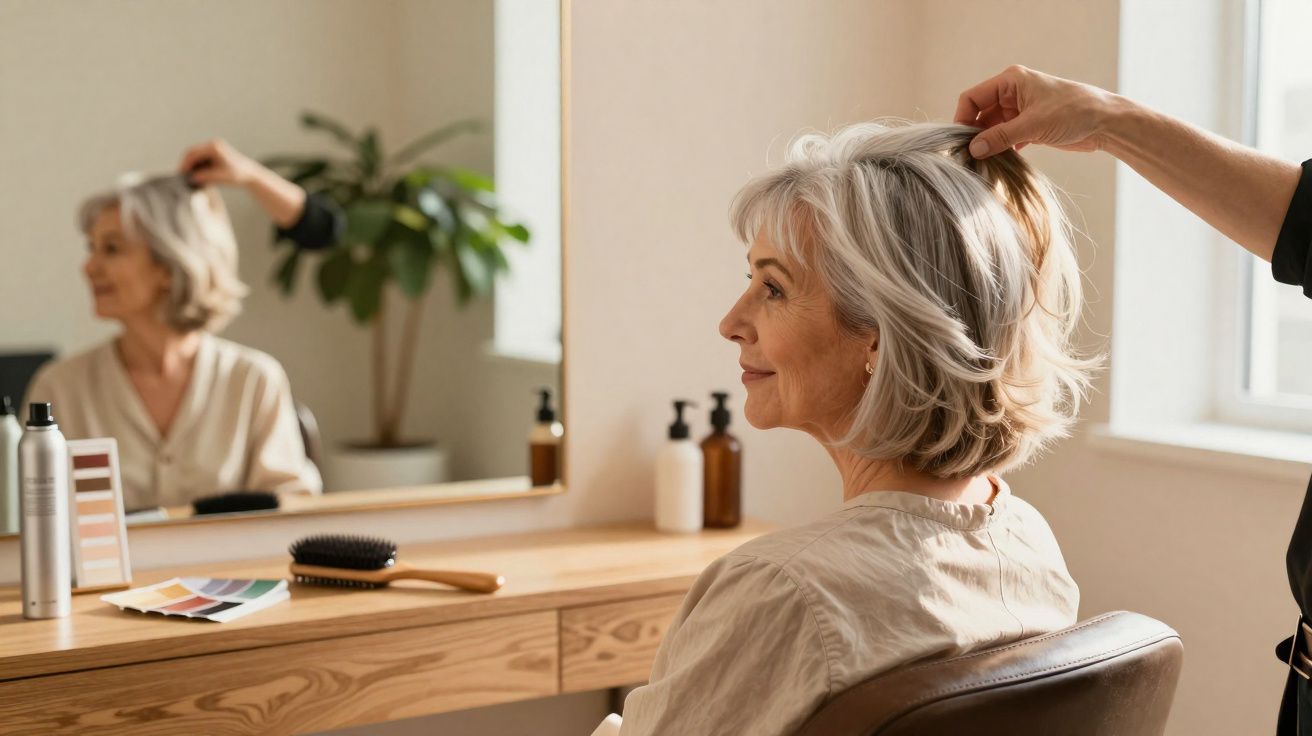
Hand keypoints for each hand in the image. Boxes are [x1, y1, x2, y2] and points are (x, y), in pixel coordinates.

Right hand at [178, 139, 261, 186]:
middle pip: (192, 152)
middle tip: (181, 175)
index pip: (194, 153)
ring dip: (191, 165)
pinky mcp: (213, 152)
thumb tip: (192, 178)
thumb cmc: (238, 175)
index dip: (186, 164)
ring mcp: (213, 147)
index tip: (181, 174)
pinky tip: (195, 174)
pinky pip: (200, 158)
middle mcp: (212, 144)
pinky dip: (196, 166)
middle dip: (186, 164)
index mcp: (214, 147)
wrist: (250, 174)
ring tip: (188, 176)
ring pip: (195, 155)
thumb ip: (206, 177)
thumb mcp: (221, 177)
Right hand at [954, 65, 1120, 158]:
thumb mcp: (1033, 125)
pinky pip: (1004, 137)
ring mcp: (1020, 110)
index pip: (973, 97)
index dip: (962, 118)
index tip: (960, 142)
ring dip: (988, 144)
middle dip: (974, 134)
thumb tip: (973, 149)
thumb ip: (1000, 137)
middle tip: (969, 157)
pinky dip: (1000, 149)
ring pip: (991, 128)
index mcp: (1011, 81)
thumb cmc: (1073, 112)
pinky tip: (1000, 162)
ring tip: (983, 163)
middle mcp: (1012, 93)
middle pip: (979, 114)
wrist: (1105, 123)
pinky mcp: (1028, 126)